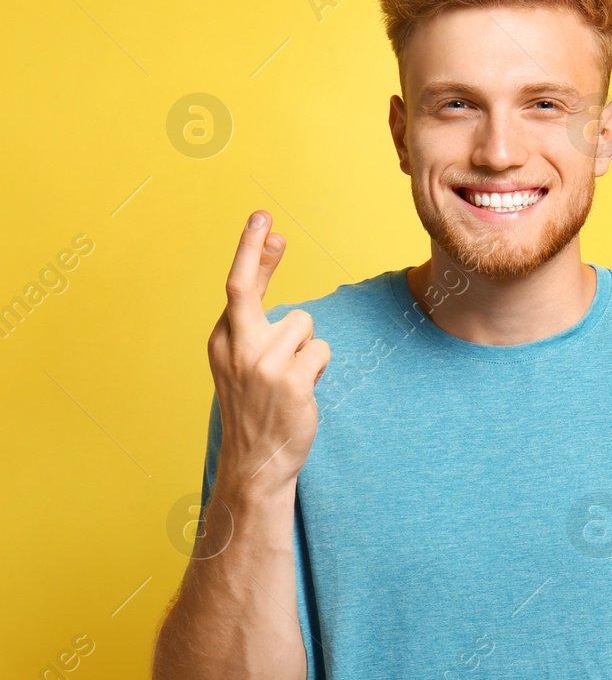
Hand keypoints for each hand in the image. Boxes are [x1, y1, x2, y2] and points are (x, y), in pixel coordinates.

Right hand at [207, 211, 330, 494]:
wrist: (256, 461)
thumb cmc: (257, 408)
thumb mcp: (243, 362)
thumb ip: (256, 324)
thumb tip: (271, 282)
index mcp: (222, 341)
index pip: (237, 287)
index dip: (251, 251)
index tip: (263, 221)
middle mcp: (235, 348)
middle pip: (244, 286)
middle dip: (253, 249)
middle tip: (265, 219)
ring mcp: (261, 364)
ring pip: (305, 325)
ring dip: (308, 348)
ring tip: (293, 377)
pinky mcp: (289, 380)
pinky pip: (321, 351)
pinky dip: (319, 366)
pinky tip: (304, 388)